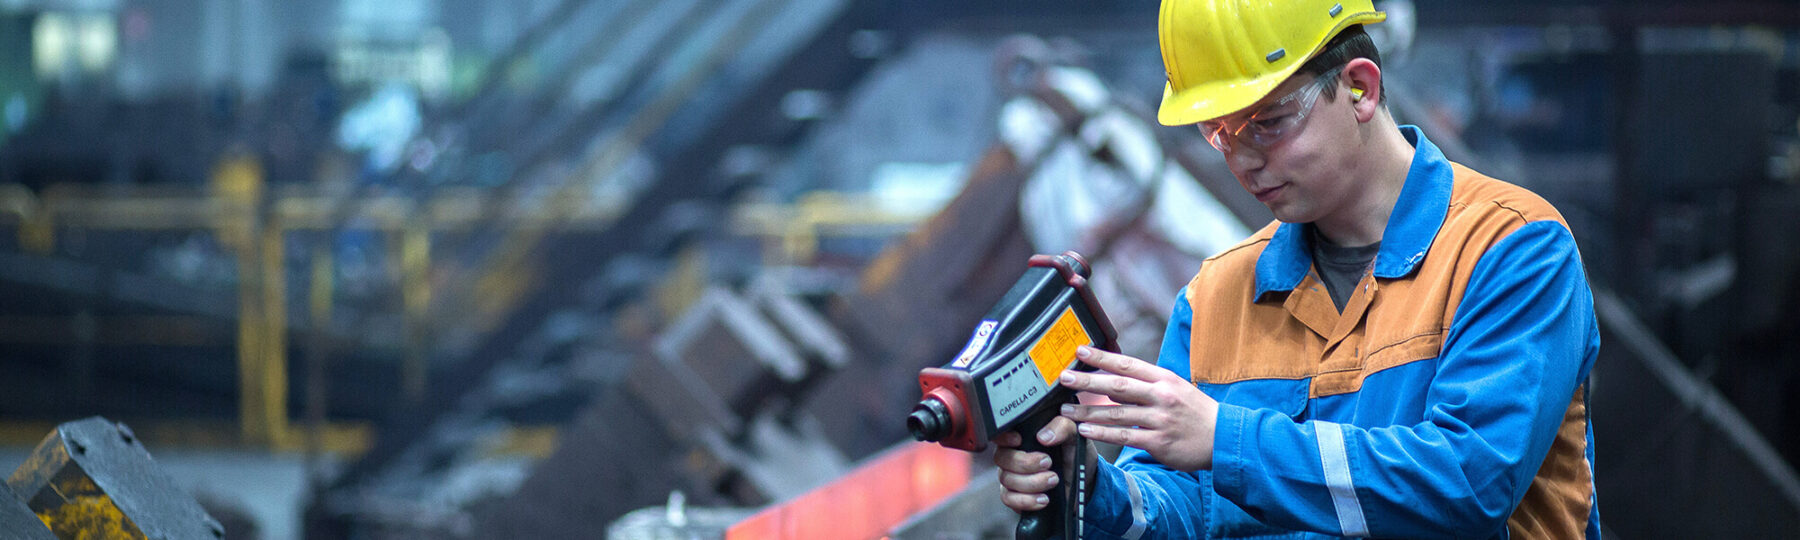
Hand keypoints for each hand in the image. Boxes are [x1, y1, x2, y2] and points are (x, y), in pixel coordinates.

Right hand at [992, 416, 1076, 512]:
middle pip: (1002, 458)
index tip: (1019, 440)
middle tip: (1048, 462)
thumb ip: (1061, 426)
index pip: (1000, 435)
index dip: (1004, 438)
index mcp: (1021, 437)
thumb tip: (1044, 436)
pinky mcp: (1015, 496)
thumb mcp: (1073, 435)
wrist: (1082, 481)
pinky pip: (1009, 499)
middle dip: (1025, 463)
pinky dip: (1027, 500)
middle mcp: (1012, 456)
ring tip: (1053, 480)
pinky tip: (1043, 498)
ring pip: (1007, 479)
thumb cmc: (1073, 454)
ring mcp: (1011, 477)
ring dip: (1032, 482)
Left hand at [1058, 346, 1218, 470]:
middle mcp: (1161, 396)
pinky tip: (1085, 432)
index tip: (1080, 351)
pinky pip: (1125, 436)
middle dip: (1088, 382)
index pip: (1128, 364)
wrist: (1223, 438)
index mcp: (1164, 379)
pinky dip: (1103, 434)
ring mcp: (1160, 419)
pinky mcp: (1159, 442)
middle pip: (1118, 386)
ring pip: (1117, 413)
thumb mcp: (1176, 388)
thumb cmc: (1195, 412)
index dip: (1102, 357)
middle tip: (1064, 378)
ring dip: (1088, 413)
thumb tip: (1114, 377)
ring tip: (1065, 411)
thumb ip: (1147, 383)